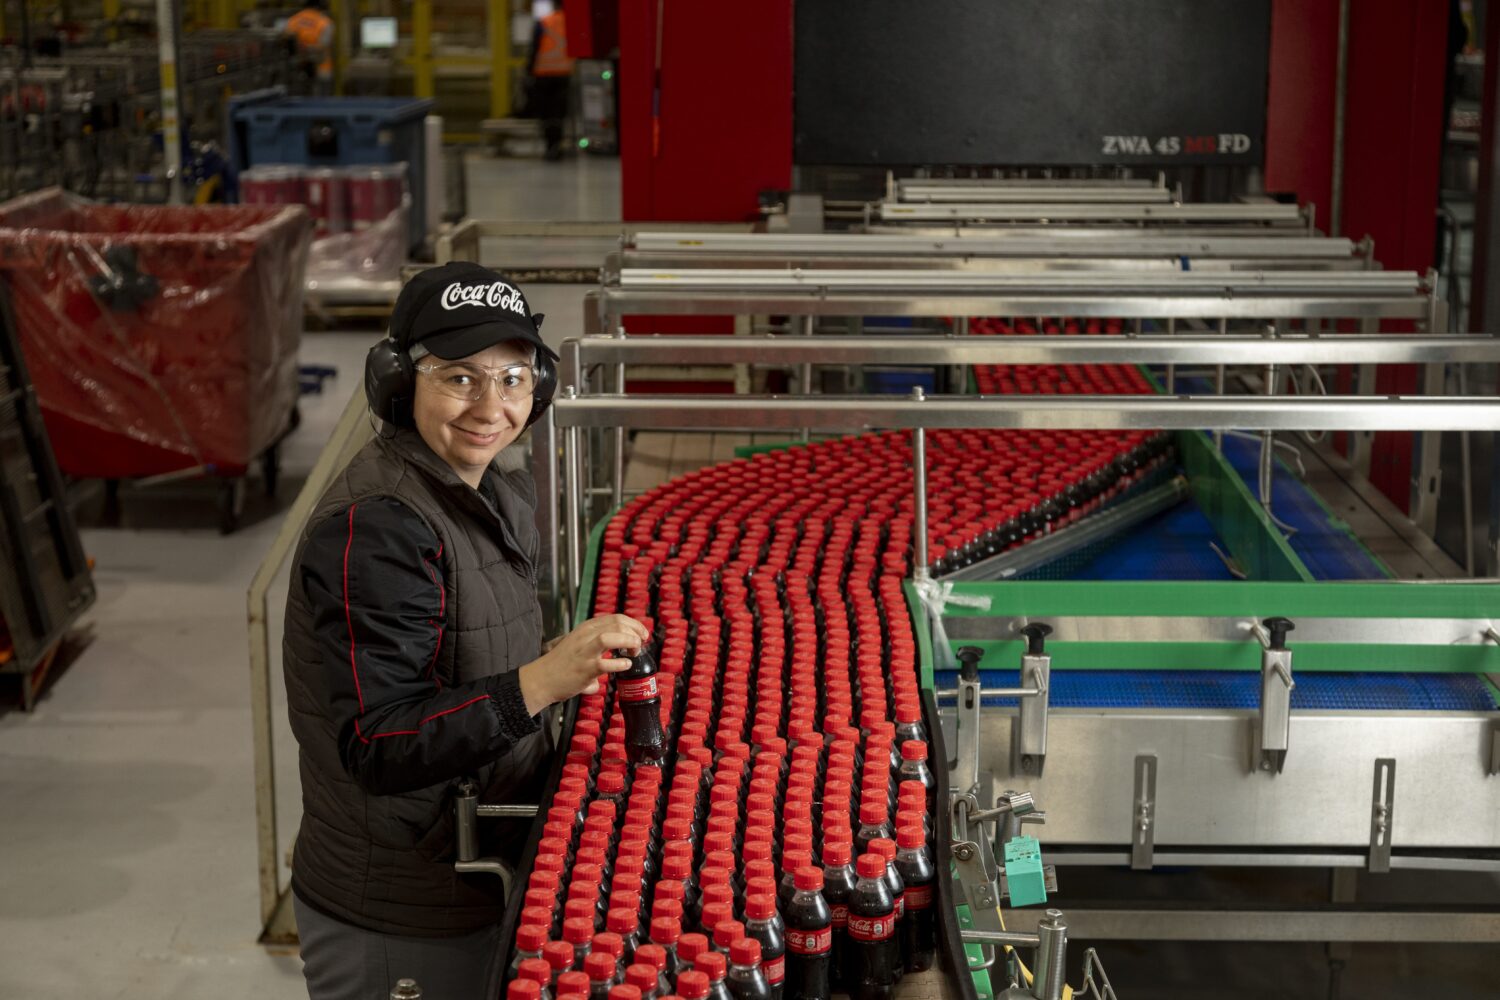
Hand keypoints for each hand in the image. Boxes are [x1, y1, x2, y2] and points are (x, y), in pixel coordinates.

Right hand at [518, 614, 649, 715]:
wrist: (540, 679)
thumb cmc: (559, 665)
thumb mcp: (577, 645)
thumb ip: (593, 649)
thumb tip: (609, 667)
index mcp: (586, 628)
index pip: (616, 618)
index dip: (634, 625)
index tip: (641, 634)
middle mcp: (586, 636)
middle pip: (618, 623)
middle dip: (635, 632)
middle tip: (639, 645)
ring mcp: (585, 651)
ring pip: (612, 637)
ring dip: (629, 642)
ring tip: (634, 652)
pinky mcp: (584, 668)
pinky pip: (606, 663)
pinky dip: (620, 664)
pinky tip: (625, 666)